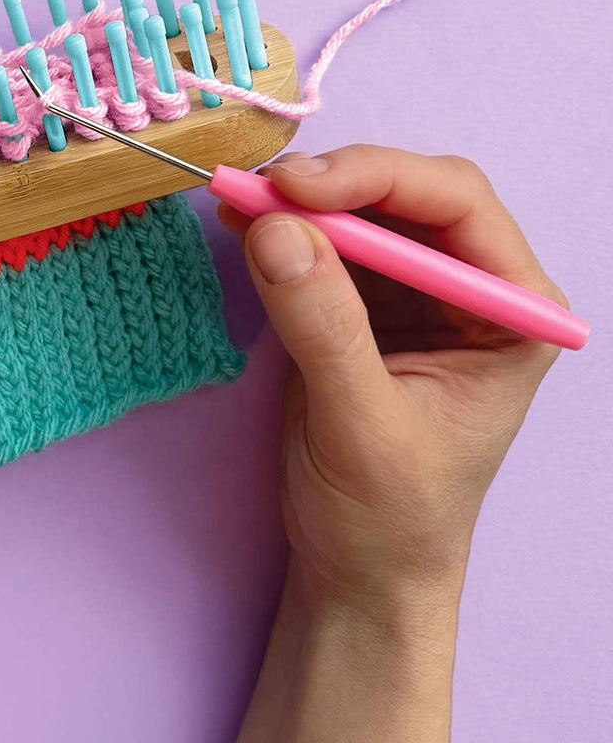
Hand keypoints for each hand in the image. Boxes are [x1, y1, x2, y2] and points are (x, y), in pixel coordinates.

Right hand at [228, 145, 565, 741]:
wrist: (359, 569)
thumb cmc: (390, 515)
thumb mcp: (361, 425)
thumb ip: (324, 326)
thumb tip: (274, 228)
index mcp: (509, 312)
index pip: (456, 206)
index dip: (377, 180)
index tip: (297, 187)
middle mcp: (468, 287)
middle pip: (405, 194)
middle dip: (331, 186)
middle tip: (258, 191)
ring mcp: (411, 292)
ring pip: (357, 211)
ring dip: (296, 203)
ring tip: (239, 201)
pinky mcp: (359, 304)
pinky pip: (320, 244)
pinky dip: (279, 230)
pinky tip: (242, 223)